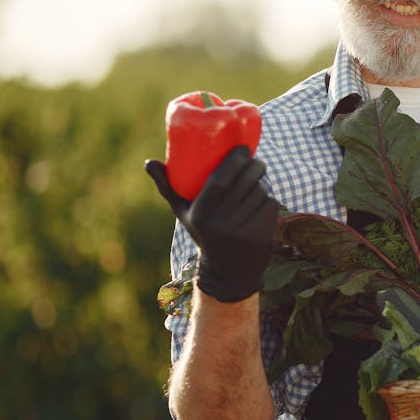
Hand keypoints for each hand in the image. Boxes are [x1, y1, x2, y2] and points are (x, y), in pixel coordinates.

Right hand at [145, 146, 277, 301]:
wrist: (227, 271)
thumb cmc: (204, 232)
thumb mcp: (183, 213)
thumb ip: (167, 187)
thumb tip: (148, 162)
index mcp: (200, 214)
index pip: (220, 180)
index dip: (234, 160)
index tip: (242, 148)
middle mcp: (221, 223)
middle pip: (245, 182)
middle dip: (255, 165)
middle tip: (255, 161)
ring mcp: (242, 230)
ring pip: (260, 191)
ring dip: (263, 182)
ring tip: (258, 180)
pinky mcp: (261, 235)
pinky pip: (270, 204)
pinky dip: (269, 199)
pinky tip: (262, 199)